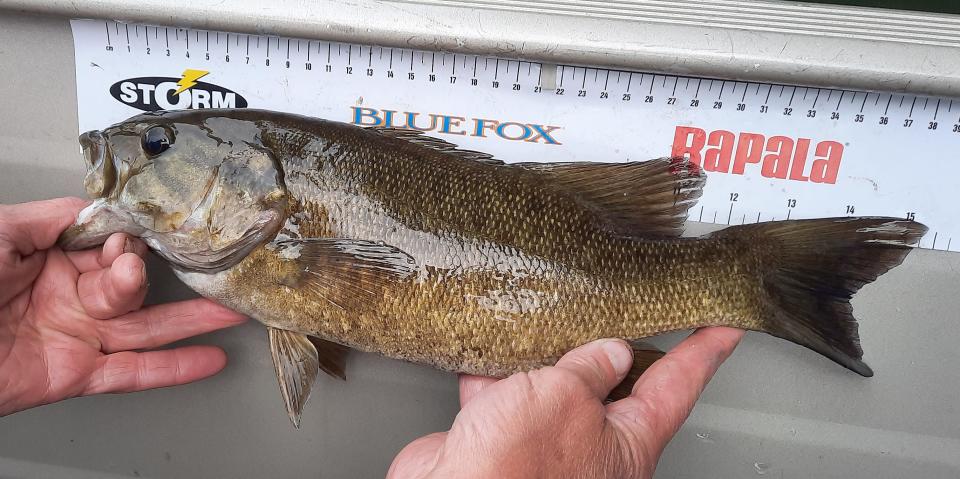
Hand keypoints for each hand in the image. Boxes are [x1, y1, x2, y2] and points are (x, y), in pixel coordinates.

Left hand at [0, 198, 246, 415]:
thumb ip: (46, 217)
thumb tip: (94, 207)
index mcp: (48, 258)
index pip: (109, 243)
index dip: (126, 240)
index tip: (131, 237)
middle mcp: (68, 296)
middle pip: (132, 283)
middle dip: (151, 274)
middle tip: (156, 267)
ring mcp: (76, 337)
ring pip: (146, 326)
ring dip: (191, 320)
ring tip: (229, 311)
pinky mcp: (76, 375)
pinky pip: (133, 372)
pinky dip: (173, 369)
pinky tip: (207, 359)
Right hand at [388, 327, 743, 478]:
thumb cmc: (514, 472)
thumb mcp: (566, 398)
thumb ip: (590, 367)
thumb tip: (607, 351)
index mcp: (627, 443)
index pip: (679, 386)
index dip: (705, 351)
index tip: (726, 326)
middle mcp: (590, 446)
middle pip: (613, 384)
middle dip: (610, 344)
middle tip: (624, 303)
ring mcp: (544, 443)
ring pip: (554, 386)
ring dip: (544, 355)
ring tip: (545, 317)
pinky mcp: (500, 440)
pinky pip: (505, 395)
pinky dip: (496, 372)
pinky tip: (490, 347)